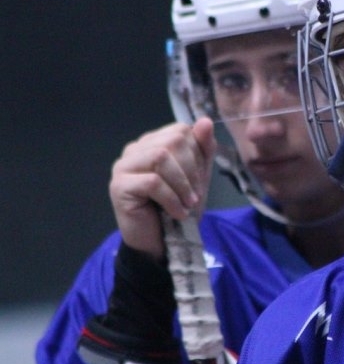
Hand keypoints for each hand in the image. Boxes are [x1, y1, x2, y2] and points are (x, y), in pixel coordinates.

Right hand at [109, 118, 215, 260]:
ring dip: (182, 185)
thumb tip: (205, 121)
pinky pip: (152, 182)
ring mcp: (123, 166)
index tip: (200, 181)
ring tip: (187, 204)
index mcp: (153, 143)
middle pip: (172, 141)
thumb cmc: (179, 208)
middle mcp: (135, 149)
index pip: (181, 131)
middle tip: (195, 196)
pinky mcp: (119, 185)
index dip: (197, 154)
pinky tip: (177, 213)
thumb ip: (203, 149)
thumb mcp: (198, 177)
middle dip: (191, 170)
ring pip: (161, 158)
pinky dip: (171, 199)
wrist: (162, 243)